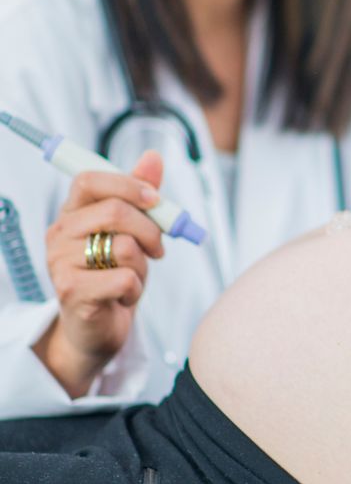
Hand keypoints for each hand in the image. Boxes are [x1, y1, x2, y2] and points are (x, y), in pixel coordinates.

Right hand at [34, 150, 165, 396]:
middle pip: (115, 212)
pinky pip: (125, 278)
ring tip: (132, 276)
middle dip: (151, 230)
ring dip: (143, 265)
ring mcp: (61, 264)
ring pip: (125, 247)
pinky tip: (124, 295)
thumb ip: (141, 195)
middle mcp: (59, 235)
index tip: (156, 200)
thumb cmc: (115, 273)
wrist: (98, 327)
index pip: (89, 179)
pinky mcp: (72, 293)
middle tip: (158, 249)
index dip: (128, 184)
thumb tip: (154, 156)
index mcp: (72, 213)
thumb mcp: (132, 232)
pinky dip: (136, 288)